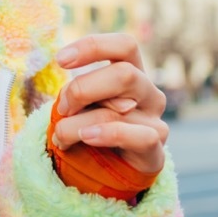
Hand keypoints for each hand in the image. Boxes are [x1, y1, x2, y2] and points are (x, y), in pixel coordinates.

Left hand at [50, 33, 168, 174]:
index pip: (125, 45)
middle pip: (125, 74)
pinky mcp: (156, 151)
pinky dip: (107, 134)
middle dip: (82, 89)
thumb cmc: (89, 126)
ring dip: (78, 123)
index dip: (94, 46)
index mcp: (132, 72)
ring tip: (61, 136)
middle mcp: (149, 92)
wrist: (105, 171)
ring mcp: (155, 121)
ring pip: (119, 109)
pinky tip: (87, 136)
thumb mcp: (81, 103)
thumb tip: (70, 97)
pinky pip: (140, 137)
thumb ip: (79, 93)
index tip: (60, 60)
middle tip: (62, 109)